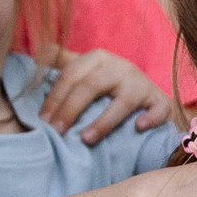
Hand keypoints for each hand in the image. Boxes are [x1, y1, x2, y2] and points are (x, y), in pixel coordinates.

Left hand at [36, 46, 179, 142]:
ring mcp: (141, 83)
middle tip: (56, 132)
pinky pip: (158, 108)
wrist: (147, 93)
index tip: (43, 121)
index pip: (71, 75)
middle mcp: (120, 66)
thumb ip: (63, 62)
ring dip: (104, 121)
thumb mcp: (87, 68)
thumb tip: (36, 56)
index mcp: (97, 58)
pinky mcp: (159, 100)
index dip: (55, 98)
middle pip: (91, 86)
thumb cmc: (109, 83)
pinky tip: (139, 127)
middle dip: (70, 110)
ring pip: (123, 101)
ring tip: (87, 139)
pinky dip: (151, 118)